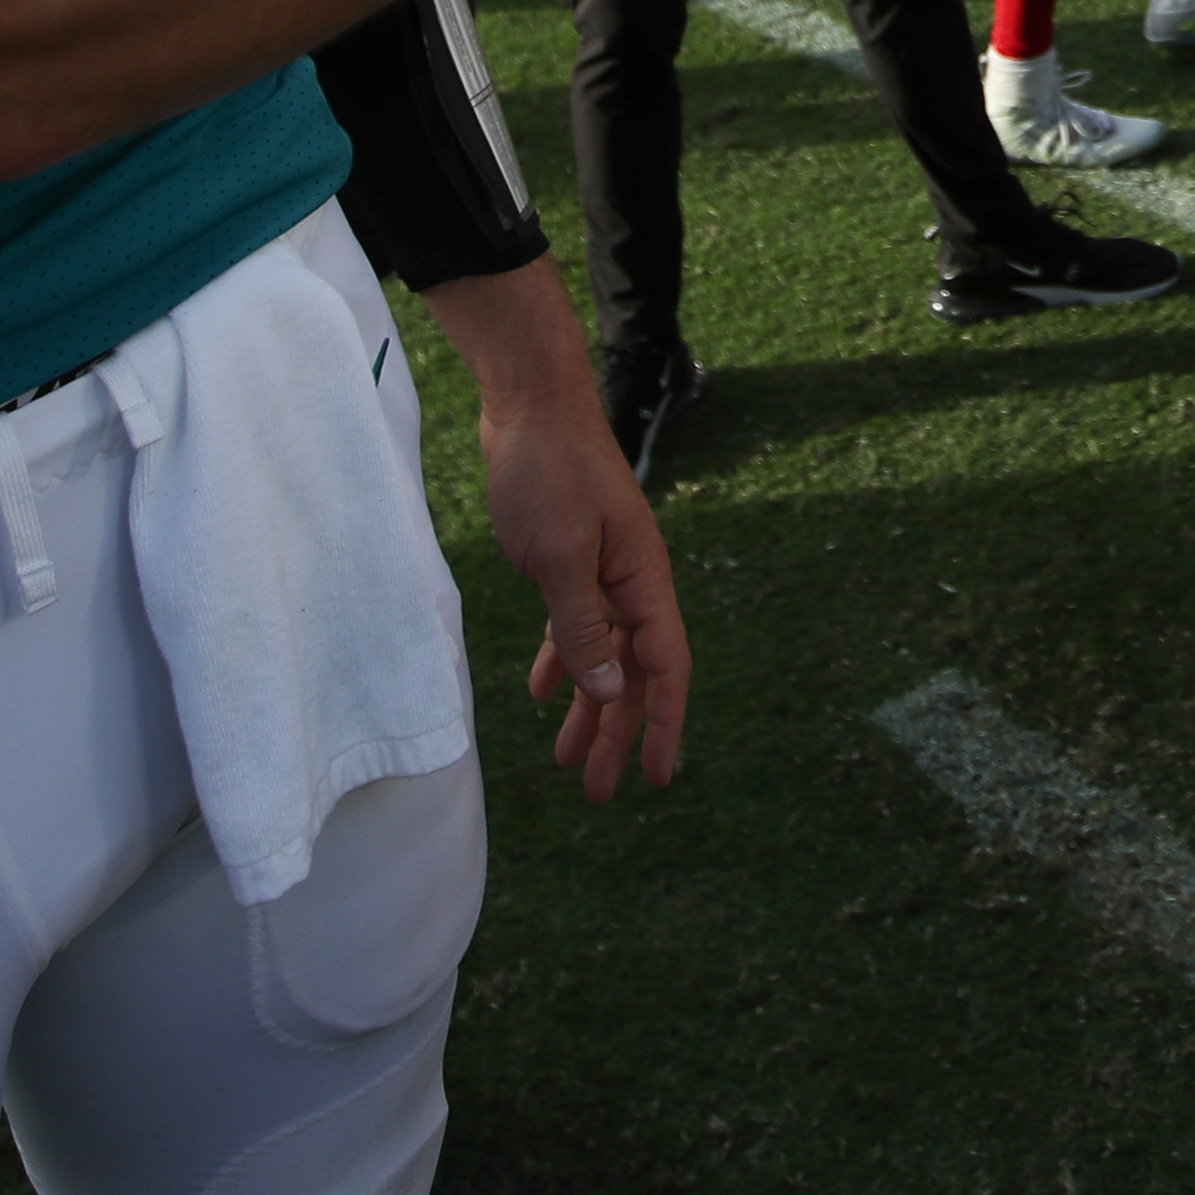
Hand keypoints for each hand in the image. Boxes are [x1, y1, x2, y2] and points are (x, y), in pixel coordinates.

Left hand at [418, 267, 694, 803]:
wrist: (529, 402)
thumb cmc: (547, 471)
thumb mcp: (559, 555)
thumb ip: (583, 626)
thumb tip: (607, 693)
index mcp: (643, 580)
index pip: (665, 668)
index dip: (662, 725)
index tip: (655, 778)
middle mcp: (632, 581)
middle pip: (633, 672)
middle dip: (618, 733)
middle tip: (598, 791)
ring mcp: (603, 568)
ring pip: (603, 654)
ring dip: (589, 707)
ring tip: (568, 760)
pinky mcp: (570, 557)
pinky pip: (576, 625)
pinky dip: (564, 660)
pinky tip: (543, 693)